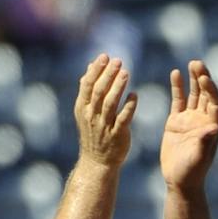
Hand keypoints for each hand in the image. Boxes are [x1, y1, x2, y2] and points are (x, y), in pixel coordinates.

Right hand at [74, 54, 137, 169]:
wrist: (97, 162)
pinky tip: (134, 95)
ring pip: (110, 103)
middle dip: (108, 75)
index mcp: (82, 108)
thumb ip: (88, 88)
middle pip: (99, 91)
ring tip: (126, 73)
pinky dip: (129, 106)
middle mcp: (91, 116)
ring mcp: (104, 126)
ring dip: (118, 87)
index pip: (87, 85)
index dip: (95, 70)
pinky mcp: (117, 135)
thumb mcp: (86, 111)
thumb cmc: (94, 133)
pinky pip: (123, 119)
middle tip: (118, 61)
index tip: (104, 56)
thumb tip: (90, 66)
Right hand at [161, 59, 217, 192]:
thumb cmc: (192, 172)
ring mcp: (189, 120)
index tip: (204, 78)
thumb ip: (205, 142)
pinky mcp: (176, 122)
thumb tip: (214, 128)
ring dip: (193, 79)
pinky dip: (177, 87)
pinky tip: (176, 73)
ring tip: (191, 63)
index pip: (215, 102)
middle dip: (203, 78)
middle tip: (198, 63)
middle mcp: (203, 120)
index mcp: (211, 127)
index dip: (211, 89)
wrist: (179, 181)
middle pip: (206, 94)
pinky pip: (178, 100)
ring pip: (193, 95)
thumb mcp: (198, 158)